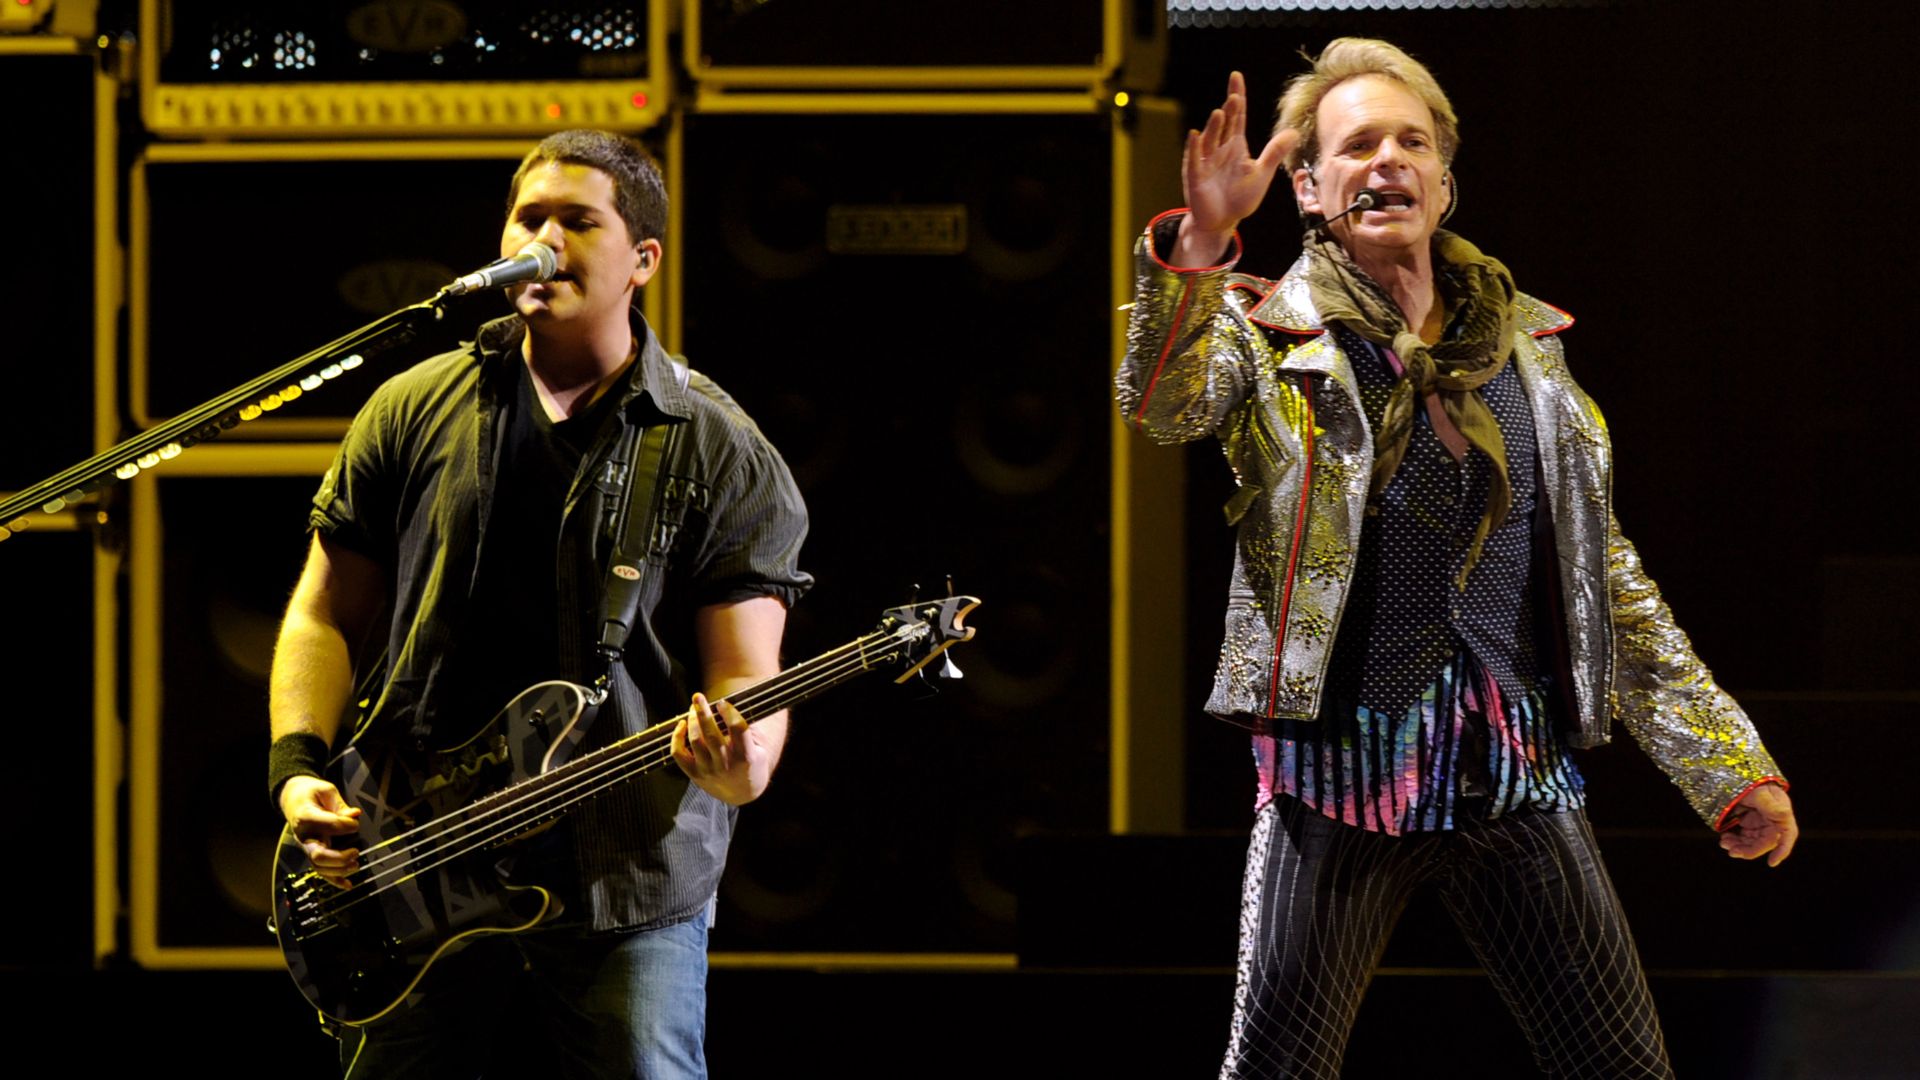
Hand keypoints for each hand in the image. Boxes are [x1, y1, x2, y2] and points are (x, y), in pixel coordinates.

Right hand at [279, 774, 363, 888]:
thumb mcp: (326, 791)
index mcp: (305, 816)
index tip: (355, 822)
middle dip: (339, 858)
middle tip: (356, 851)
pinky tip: (348, 885)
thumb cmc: (311, 793)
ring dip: (339, 871)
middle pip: (318, 855)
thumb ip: (340, 805)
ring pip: (319, 867)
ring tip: (356, 865)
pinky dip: (334, 880)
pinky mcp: (312, 852)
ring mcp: (307, 846)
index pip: (326, 825)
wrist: (294, 799)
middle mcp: (304, 835)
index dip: (345, 825)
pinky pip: (321, 871)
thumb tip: (355, 815)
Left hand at [671, 692, 766, 805]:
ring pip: (695, 740)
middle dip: (703, 712)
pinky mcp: (695, 774)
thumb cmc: (751, 764)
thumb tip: (728, 705)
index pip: (738, 729)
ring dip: (692, 720)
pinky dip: (676, 737)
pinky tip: (681, 724)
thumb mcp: (759, 749)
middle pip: (711, 734)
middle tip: (698, 696)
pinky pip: (679, 754)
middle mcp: (726, 764)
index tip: (722, 702)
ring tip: (694, 708)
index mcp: (746, 757)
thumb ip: (745, 731)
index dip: (729, 712)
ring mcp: (709, 770)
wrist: (742, 793)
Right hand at [1175, 71, 1297, 266]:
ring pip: (1210, 139)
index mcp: (1235, 145)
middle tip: (1235, 95)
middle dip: (1229, 110)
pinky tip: (1195, 134)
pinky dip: (1194, 147)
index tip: (1236, 76)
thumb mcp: (1261, 173)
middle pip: (1224, 124)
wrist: (1222, 221)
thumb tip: (1294, 132)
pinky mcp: (1196, 177)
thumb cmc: (1240, 197)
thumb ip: (1274, 152)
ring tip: (1221, 112)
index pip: (1238, 116)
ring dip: (1214, 126)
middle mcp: (1219, 149)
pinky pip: (1194, 160)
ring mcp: (1206, 162)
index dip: (1237, 96)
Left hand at [1718, 783, 1797, 866]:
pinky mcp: (1748, 826)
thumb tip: (1783, 814)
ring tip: (1724, 843)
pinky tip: (1725, 838)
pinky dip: (1734, 841)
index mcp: (1782, 816)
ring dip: (1739, 847)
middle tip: (1732, 851)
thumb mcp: (1760, 791)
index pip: (1787, 836)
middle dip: (1749, 850)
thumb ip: (1769, 804)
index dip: (1782, 851)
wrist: (1739, 778)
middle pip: (1764, 844)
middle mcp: (1773, 824)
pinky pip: (1743, 839)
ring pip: (1752, 844)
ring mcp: (1760, 826)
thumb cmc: (1754, 783)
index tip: (1771, 863)